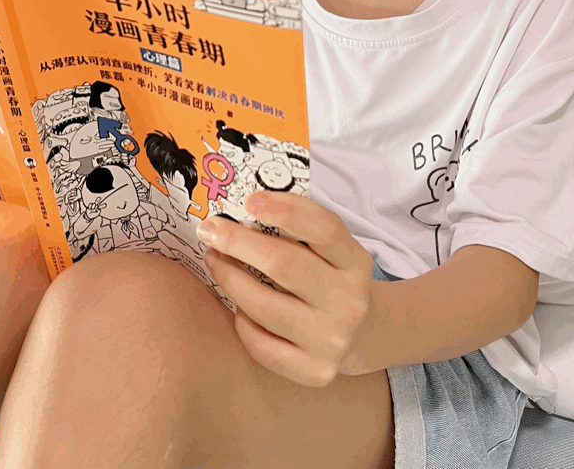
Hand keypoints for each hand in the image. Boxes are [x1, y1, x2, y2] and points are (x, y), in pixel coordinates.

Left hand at [196, 191, 378, 387]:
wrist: (363, 332)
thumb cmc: (331, 277)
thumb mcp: (332, 250)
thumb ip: (300, 229)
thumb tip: (243, 212)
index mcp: (356, 262)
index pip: (324, 228)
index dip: (285, 210)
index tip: (249, 200)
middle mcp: (350, 301)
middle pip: (285, 265)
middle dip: (239, 242)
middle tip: (209, 229)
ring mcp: (333, 339)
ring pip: (264, 306)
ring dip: (229, 278)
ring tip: (214, 259)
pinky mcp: (315, 371)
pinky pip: (261, 346)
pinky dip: (242, 322)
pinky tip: (237, 306)